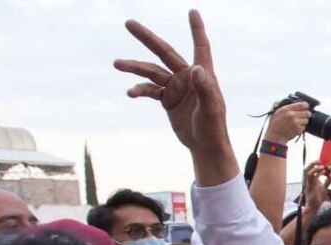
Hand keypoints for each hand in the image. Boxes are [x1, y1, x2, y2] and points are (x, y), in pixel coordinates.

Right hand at [115, 10, 237, 185]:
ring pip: (152, 71)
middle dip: (147, 38)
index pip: (200, 47)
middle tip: (128, 23)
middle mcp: (187, 77)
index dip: (196, 29)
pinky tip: (130, 93)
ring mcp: (176, 87)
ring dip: (135, 67)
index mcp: (202, 75)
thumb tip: (197, 68)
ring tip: (117, 64)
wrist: (205, 146)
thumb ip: (205, 89)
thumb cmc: (213, 128)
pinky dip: (139, 89)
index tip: (192, 11)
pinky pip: (149, 90)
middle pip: (165, 52)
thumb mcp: (211, 109)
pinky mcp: (167, 99)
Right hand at [265, 102, 310, 143]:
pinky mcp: (298, 129)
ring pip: (307, 120)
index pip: (302, 105)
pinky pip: (304, 126)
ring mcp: (296, 123)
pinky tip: (296, 126)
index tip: (306, 106)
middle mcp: (292, 115)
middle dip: (306, 113)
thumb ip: (279, 104)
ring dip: (304, 120)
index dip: (305, 105)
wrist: (275, 136)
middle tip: (304, 114)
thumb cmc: (274, 124)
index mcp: (286, 109)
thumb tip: (286, 100)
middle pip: (307, 112)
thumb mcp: (274, 111)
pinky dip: (302, 127)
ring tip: (298, 121)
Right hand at [303, 161, 329, 209]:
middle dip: (313, 163)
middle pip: (307, 169)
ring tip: (322, 166)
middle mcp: (308, 181)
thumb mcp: (324, 188)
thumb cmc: (318, 199)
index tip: (323, 162)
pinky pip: (311, 178)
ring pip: (307, 172)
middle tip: (320, 160)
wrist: (314, 207)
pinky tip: (323, 172)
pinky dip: (317, 173)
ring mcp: (307, 183)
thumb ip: (327, 182)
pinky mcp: (309, 187)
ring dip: (315, 167)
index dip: (315, 165)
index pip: (311, 169)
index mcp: (311, 180)